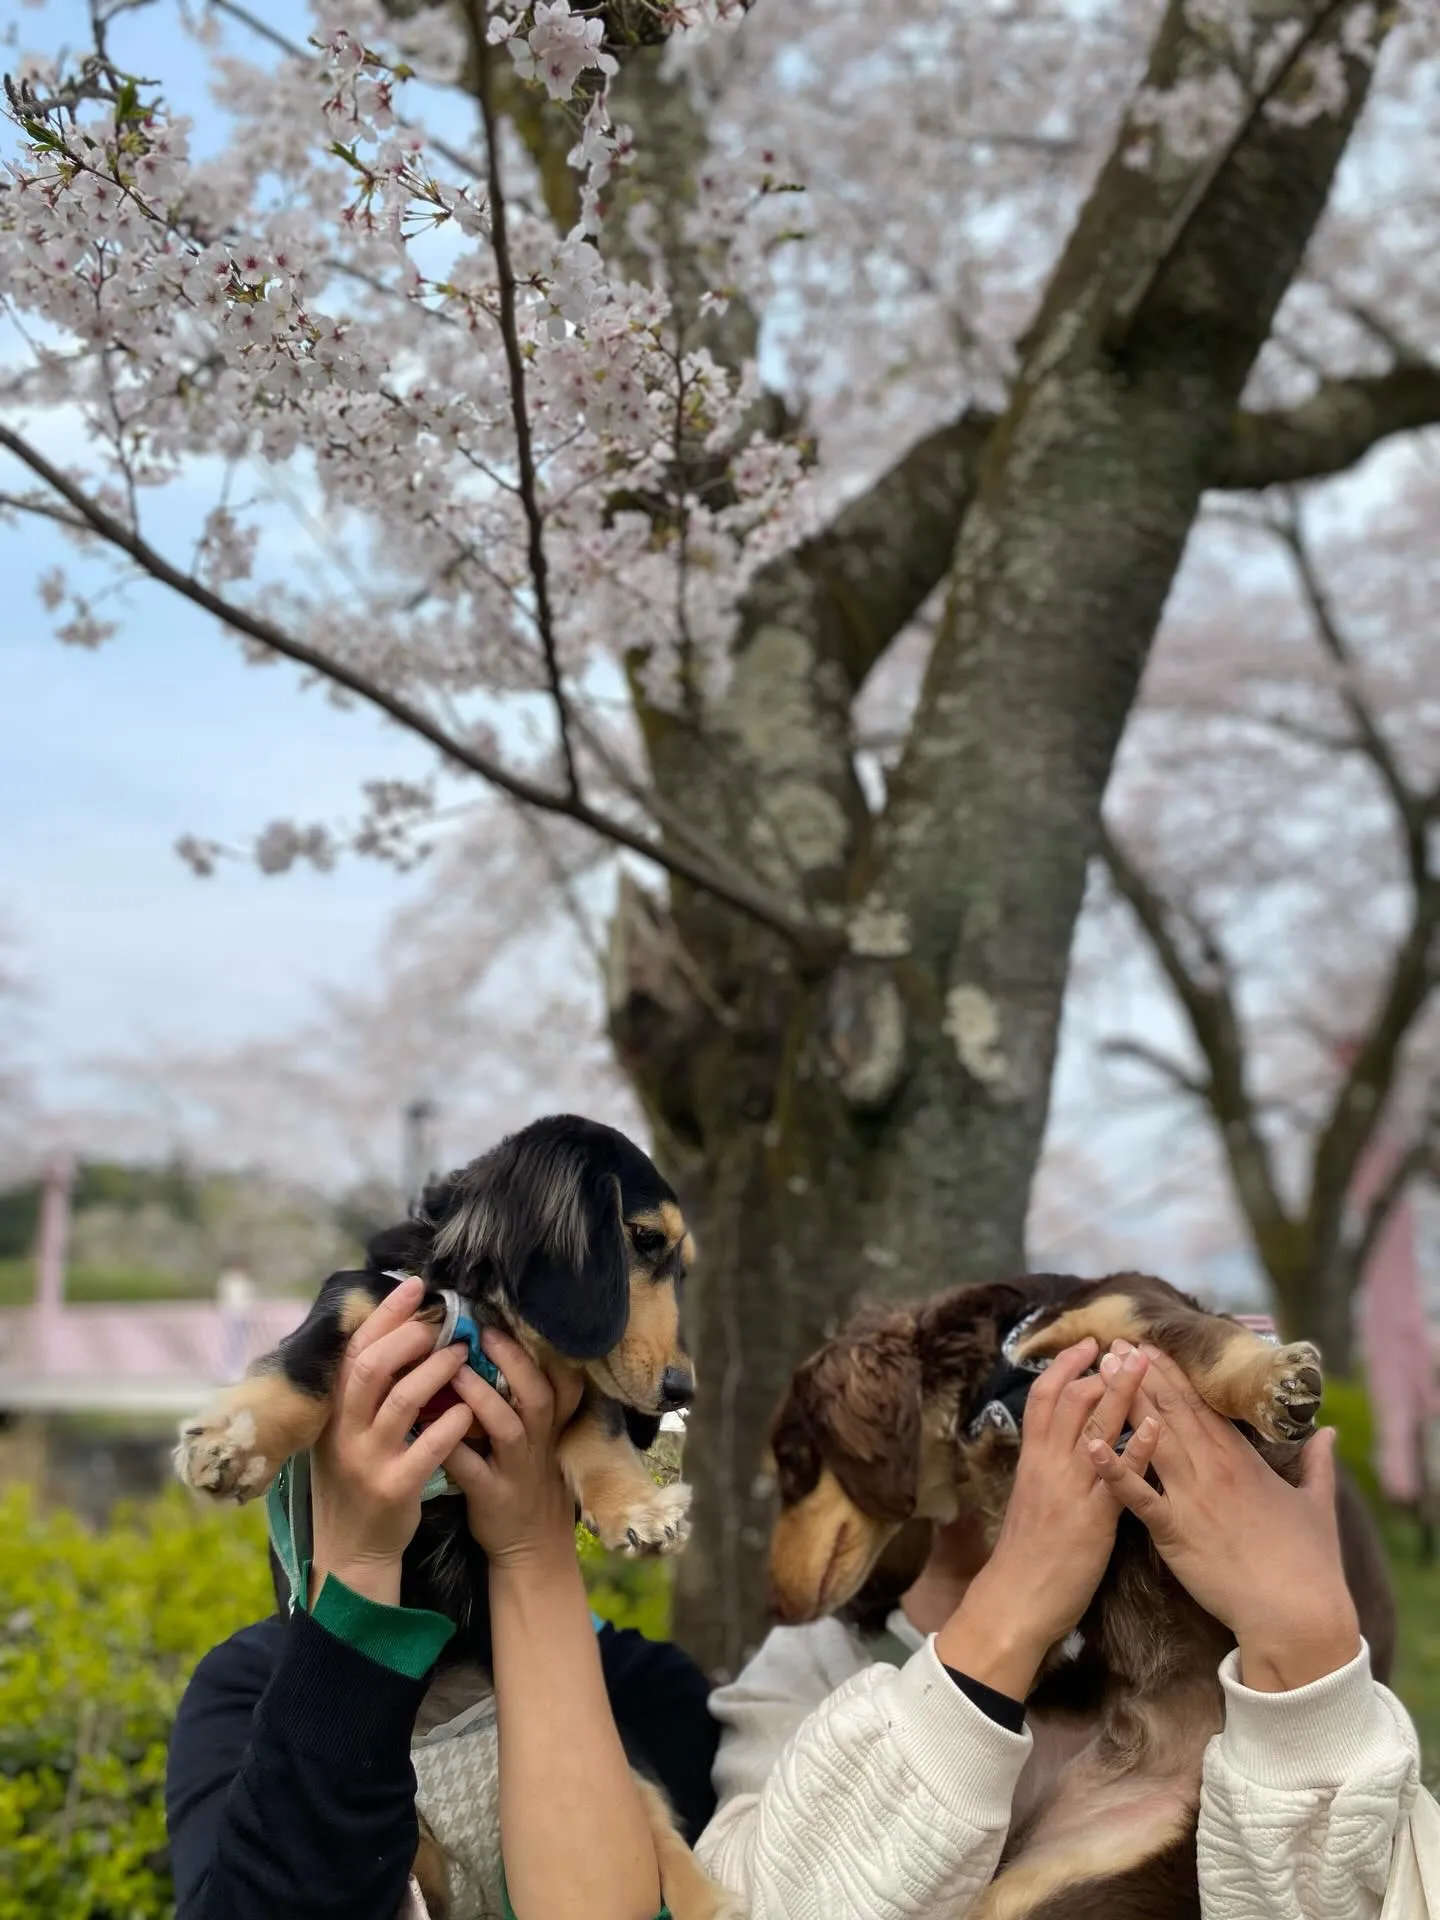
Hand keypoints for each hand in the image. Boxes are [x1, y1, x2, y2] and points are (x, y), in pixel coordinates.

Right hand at [309, 1275, 476, 1607]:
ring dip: (436, 1371)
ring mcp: (367, 1460)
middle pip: (371, 1368)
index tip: (415, 1286)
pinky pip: (427, 1447)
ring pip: (401, 1401)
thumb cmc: (357, 1477)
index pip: (354, 1349)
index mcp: (333, 1411)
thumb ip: (362, 1388)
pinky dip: (451, 1423)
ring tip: (462, 1354)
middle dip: (408, 1337)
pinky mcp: (394, 1489)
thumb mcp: (345, 1430)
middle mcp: (344, 1431)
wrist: (351, 1550)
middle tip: (441, 1324)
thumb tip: (394, 1328)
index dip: (385, 1315)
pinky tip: (469, 1410)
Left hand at [442, 1329, 584, 1573]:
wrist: (531, 1546)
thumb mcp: (537, 1437)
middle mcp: (540, 1442)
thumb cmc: (525, 1476)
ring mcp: (518, 1470)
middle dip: (514, 1361)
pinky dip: (453, 1447)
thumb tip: (489, 1344)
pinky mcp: (494, 1497)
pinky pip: (473, 1470)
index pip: (561, 1378)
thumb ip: (521, 1397)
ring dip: (483, 1398)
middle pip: (540, 1394)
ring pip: (509, 1428)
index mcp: (550, 1423)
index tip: (510, 1317)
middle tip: (482, 1331)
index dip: (542, 1349)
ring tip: (453, 1370)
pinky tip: (427, 1426)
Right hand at [936, 1337, 1156, 1697]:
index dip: (1066, 1367)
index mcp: (1034, 1460)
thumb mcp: (1034, 1500)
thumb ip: (1050, 1469)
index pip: (1045, 1398)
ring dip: (1122, 1391)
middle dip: (1099, 1367)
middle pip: (1071, 1400)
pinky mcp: (1093, 1517)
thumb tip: (1068, 1446)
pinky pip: (1118, 1476)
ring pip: (1095, 1427)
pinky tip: (1157, 1426)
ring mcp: (1072, 1488)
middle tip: (1125, 1340)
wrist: (1016, 1599)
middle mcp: (1050, 1465)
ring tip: (1144, 1361)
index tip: (1088, 1344)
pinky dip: (1137, 1446)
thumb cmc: (1027, 1555)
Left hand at [1087, 1343, 1360, 1690]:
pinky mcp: (1175, 1531)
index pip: (1202, 1407)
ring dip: (1124, 1402)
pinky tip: (1090, 1443)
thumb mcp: (1319, 1503)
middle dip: (1141, 1375)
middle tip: (1114, 1342)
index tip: (1152, 1348)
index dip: (1174, 1375)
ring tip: (1101, 1369)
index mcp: (1243, 1461)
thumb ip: (1318, 1463)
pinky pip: (1138, 1496)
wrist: (1297, 1612)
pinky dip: (1113, 1469)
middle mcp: (1214, 1470)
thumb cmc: (1311, 1563)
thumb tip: (1329, 1432)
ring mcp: (1192, 1498)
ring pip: (1151, 1438)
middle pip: (1171, 1412)